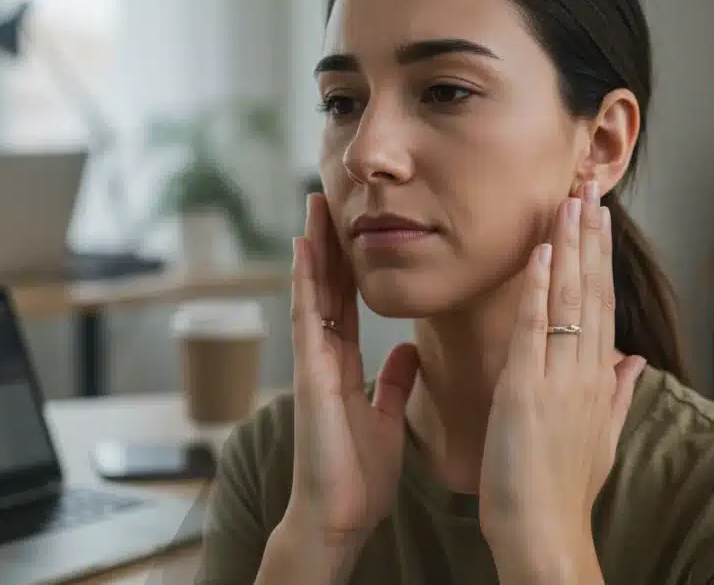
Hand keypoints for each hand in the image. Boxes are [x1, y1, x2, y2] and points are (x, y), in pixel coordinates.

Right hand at [284, 193, 419, 549]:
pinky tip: (305, 248)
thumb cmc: (358, 476)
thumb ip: (393, 382)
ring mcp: (313, 363)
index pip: (347, 304)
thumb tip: (408, 350)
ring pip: (313, 292)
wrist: (339, 516)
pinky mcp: (310, 375)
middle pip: (327, 288)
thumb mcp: (386, 418)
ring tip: (314, 205)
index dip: (349, 266)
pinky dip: (305, 281)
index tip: (353, 228)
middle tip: (328, 198)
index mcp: (344, 367)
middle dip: (329, 243)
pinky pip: (308, 318)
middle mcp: (325, 357)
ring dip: (313, 248)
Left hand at [479, 182, 644, 579]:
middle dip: (590, 239)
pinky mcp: (527, 390)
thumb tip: (635, 362)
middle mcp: (585, 372)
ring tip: (572, 203)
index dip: (599, 259)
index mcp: (598, 380)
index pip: (601, 305)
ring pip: (568, 301)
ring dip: (569, 249)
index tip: (599, 219)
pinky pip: (534, 329)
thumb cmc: (563, 490)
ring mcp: (559, 379)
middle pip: (591, 292)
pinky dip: (537, 288)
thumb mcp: (600, 437)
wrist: (545, 532)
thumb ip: (618, 394)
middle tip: (589, 188)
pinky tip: (539, 252)